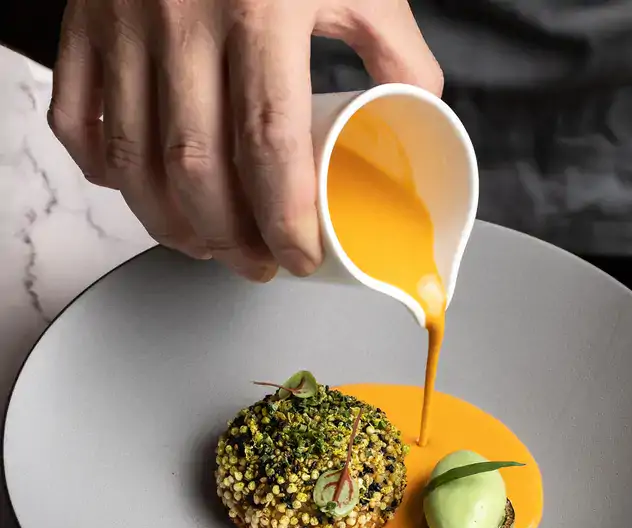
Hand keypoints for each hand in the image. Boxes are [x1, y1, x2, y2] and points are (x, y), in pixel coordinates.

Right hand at [48, 0, 442, 280]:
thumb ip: (393, 44)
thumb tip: (419, 109)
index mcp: (259, 7)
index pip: (270, 146)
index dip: (286, 221)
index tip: (299, 258)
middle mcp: (180, 19)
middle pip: (197, 170)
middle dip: (230, 239)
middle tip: (259, 264)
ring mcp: (121, 24)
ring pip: (133, 160)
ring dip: (172, 224)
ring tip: (210, 247)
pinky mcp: (82, 25)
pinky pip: (77, 121)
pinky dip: (106, 173)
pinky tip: (143, 193)